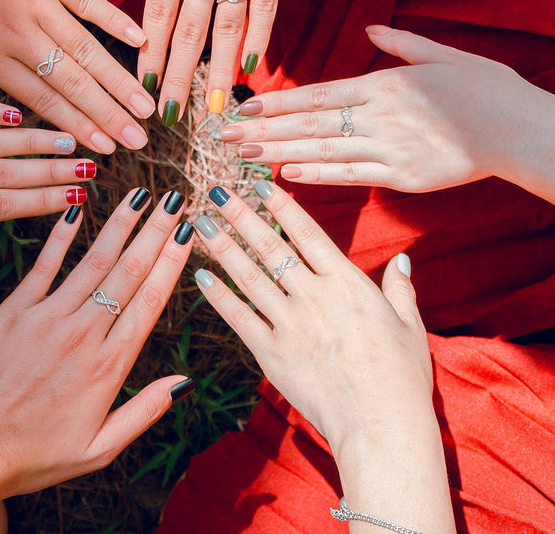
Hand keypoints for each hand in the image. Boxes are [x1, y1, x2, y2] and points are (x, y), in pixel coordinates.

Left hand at [0, 0, 154, 153]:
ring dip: (120, 81)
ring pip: (88, 50)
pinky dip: (116, 22)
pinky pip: (89, 1)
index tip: (104, 152)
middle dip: (109, 117)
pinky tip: (142, 42)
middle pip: (73, 83)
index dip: (76, 128)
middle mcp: (19, 34)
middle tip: (139, 142)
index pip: (41, 100)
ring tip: (147, 107)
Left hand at [0, 189, 194, 496]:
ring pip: (92, 261)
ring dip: (119, 225)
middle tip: (174, 200)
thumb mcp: (100, 448)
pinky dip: (62, 236)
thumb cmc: (35, 455)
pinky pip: (44, 265)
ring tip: (140, 195)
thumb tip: (185, 382)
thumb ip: (145, 411)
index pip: (150, 302)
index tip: (188, 233)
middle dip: (155, 232)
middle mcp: (83, 334)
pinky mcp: (14, 311)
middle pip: (128, 272)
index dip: (172, 263)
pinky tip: (79, 209)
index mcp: (108, 367)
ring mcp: (47, 318)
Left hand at [132, 0, 311, 123]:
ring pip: (228, 28)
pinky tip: (252, 69)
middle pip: (189, 30)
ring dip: (218, 72)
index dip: (151, 53)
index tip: (143, 84)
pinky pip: (266, 7)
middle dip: (178, 76)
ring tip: (213, 109)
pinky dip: (259, 39)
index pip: (158, 13)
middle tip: (170, 114)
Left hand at [192, 181, 430, 455]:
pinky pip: (239, 318)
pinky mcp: (272, 353)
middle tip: (218, 192)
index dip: (281, 206)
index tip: (260, 184)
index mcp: (347, 283)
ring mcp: (289, 323)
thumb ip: (401, 289)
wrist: (382, 426)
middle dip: (241, 216)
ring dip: (222, 247)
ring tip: (202, 223)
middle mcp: (313, 296)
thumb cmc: (401, 377)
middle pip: (270, 246)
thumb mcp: (409, 325)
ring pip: (248, 276)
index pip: (306, 233)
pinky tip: (201, 276)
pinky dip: (219, 296)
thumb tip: (402, 260)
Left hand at [221, 26, 545, 191]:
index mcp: (384, 84)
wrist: (521, 130)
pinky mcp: (402, 177)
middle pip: (309, 123)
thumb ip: (401, 44)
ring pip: (323, 151)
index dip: (275, 103)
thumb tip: (370, 28)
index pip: (316, 94)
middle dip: (262, 130)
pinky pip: (351, 175)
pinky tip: (287, 175)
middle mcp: (379, 115)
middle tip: (222, 137)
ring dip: (279, 154)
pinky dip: (318, 175)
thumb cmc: (484, 88)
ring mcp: (389, 148)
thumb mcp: (443, 55)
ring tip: (242, 157)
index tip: (241, 108)